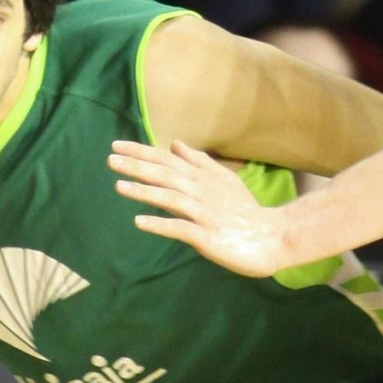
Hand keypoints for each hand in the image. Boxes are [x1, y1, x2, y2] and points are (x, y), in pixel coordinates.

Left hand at [109, 138, 290, 277]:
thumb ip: (200, 162)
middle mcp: (202, 192)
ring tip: (118, 186)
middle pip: (166, 175)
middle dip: (137, 166)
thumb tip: (176, 144)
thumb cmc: (244, 211)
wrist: (273, 237)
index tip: (117, 145)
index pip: (168, 160)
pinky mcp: (208, 237)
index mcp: (203, 178)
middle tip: (110, 159)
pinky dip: (160, 224)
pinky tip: (139, 221)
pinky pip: (181, 229)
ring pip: (171, 198)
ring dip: (144, 191)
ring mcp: (205, 214)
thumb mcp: (225, 180)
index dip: (142, 152)